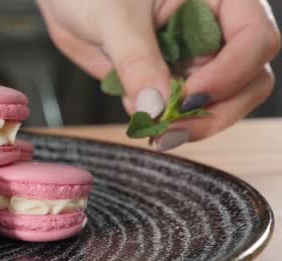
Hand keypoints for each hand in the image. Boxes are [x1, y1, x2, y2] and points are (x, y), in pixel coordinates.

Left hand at [38, 0, 279, 150]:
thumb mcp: (115, 17)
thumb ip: (136, 61)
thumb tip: (156, 109)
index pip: (256, 39)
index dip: (230, 75)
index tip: (187, 97)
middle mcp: (216, 31)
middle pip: (249, 81)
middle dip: (214, 111)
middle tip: (170, 131)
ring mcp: (195, 59)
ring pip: (219, 103)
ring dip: (191, 125)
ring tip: (153, 133)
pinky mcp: (170, 81)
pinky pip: (180, 112)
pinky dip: (165, 123)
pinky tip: (140, 118)